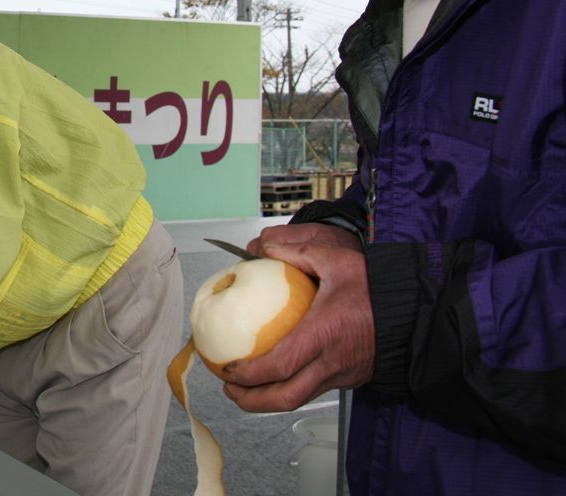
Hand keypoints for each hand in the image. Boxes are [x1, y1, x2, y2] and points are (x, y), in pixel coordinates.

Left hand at [222, 223, 373, 411]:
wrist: (420, 310)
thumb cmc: (380, 286)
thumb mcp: (337, 259)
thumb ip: (297, 251)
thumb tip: (263, 247)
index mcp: (324, 334)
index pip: (279, 365)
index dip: (249, 373)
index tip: (227, 368)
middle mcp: (332, 362)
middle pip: (285, 397)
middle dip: (251, 399)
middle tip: (229, 389)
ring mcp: (342, 375)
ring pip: (298, 400)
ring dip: (268, 400)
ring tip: (245, 388)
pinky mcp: (349, 378)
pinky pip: (313, 390)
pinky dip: (289, 389)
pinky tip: (276, 375)